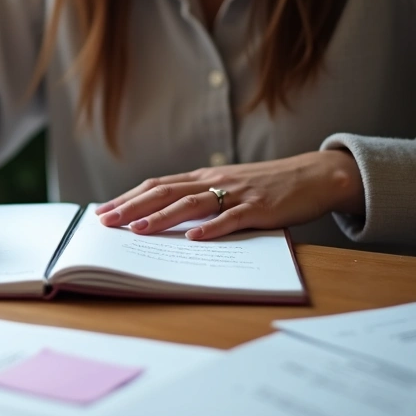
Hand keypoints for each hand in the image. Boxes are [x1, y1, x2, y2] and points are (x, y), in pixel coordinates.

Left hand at [95, 150, 364, 239]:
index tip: (103, 210)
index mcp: (204, 177)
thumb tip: (165, 217)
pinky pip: (231, 219)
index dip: (129, 197)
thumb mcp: (228, 187)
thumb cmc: (267, 186)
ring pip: (192, 204)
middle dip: (132, 207)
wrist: (312, 176)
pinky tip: (193, 239)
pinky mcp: (259, 208)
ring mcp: (236, 193)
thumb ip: (201, 199)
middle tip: (106, 222)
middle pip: (165, 192)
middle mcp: (215, 181)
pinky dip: (211, 228)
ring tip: (137, 231)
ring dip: (161, 218)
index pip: (157, 185)